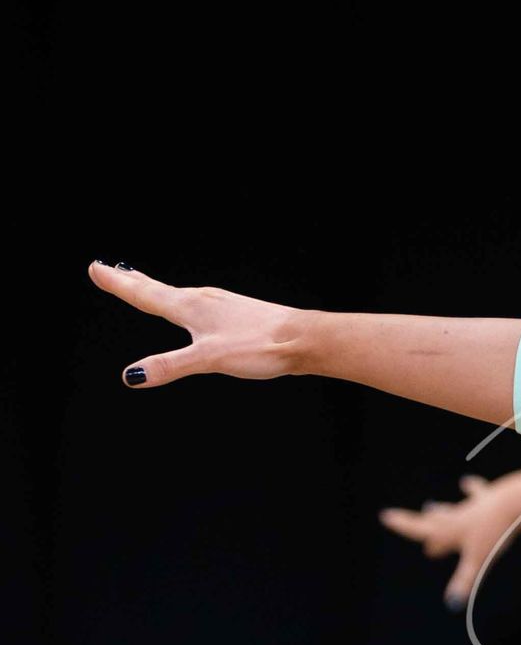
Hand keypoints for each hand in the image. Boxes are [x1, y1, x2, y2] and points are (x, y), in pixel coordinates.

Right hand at [88, 260, 305, 385]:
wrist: (302, 338)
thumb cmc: (259, 345)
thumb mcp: (208, 359)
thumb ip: (170, 366)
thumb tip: (132, 376)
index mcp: (190, 307)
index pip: (144, 294)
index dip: (118, 284)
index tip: (95, 268)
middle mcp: (202, 299)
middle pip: (157, 289)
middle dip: (130, 281)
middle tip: (107, 268)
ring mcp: (220, 304)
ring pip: (177, 294)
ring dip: (153, 288)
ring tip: (141, 283)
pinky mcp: (235, 313)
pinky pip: (196, 303)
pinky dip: (178, 299)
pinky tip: (189, 307)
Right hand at [381, 475, 520, 606]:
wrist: (516, 501)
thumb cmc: (495, 532)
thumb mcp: (478, 560)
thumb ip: (464, 581)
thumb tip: (451, 603)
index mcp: (450, 531)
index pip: (420, 529)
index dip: (402, 524)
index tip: (385, 515)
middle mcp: (457, 517)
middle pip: (434, 523)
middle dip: (420, 525)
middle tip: (403, 521)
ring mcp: (473, 507)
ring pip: (452, 510)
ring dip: (441, 511)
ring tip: (431, 507)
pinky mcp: (489, 499)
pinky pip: (477, 493)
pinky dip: (472, 489)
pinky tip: (467, 482)